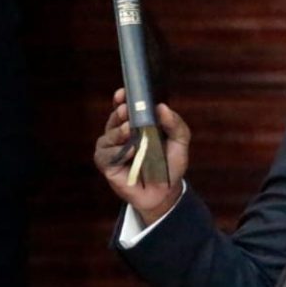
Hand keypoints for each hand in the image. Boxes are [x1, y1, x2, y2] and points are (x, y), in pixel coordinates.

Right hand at [93, 88, 189, 225]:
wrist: (166, 193)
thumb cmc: (170, 165)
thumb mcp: (180, 143)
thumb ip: (175, 124)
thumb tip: (162, 107)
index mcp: (135, 125)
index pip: (124, 107)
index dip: (121, 99)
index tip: (123, 93)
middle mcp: (121, 135)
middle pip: (114, 119)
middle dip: (119, 113)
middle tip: (126, 110)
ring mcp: (112, 150)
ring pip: (107, 136)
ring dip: (117, 132)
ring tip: (129, 131)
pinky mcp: (108, 165)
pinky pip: (106, 155)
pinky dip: (118, 152)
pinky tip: (130, 152)